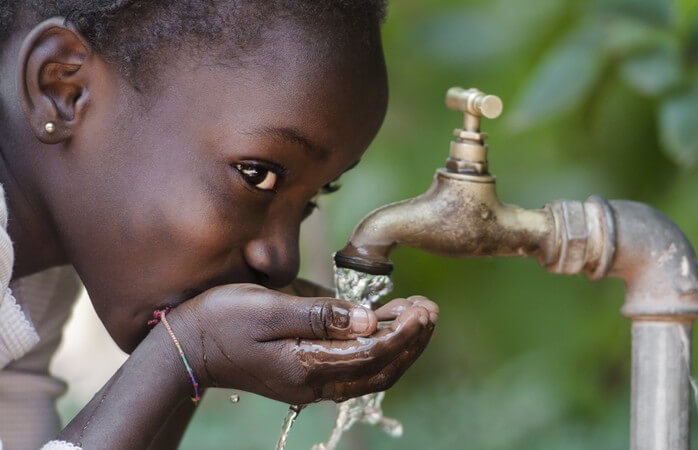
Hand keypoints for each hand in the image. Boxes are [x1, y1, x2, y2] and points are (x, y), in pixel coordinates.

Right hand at [162, 284, 437, 403]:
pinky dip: (378, 351)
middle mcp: (314, 382)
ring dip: (399, 347)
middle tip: (430, 310)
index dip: (403, 332)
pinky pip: (354, 369)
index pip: (373, 353)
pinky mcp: (306, 375)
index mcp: (307, 365)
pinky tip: (387, 326)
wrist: (188, 347)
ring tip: (418, 315)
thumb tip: (369, 320)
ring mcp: (311, 383)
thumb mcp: (270, 308)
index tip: (423, 308)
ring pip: (371, 373)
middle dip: (411, 341)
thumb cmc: (223, 319)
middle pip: (380, 370)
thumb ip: (321, 314)